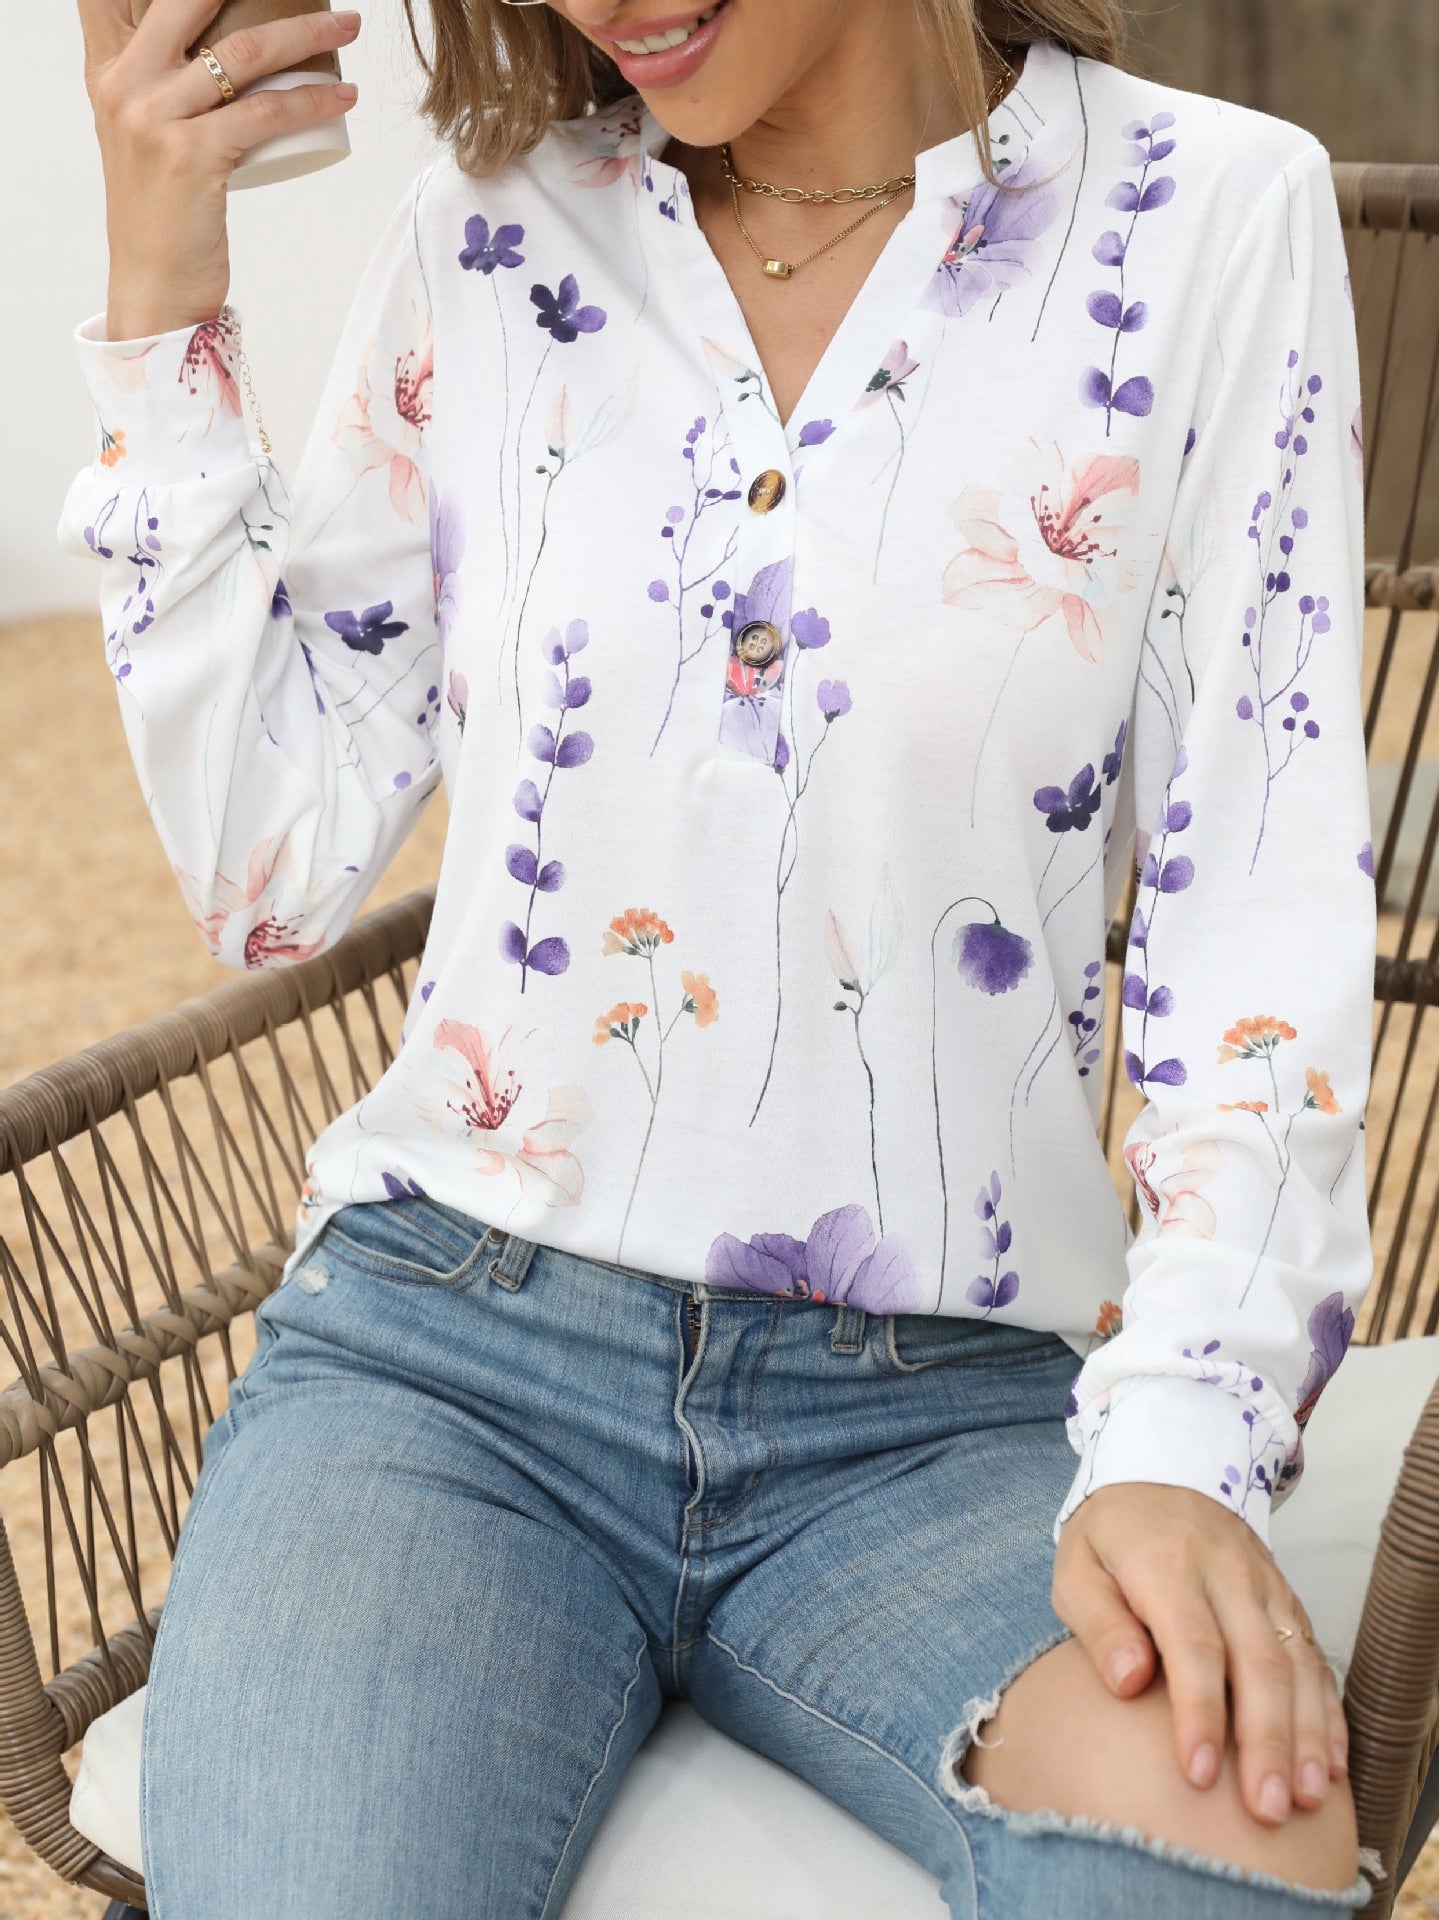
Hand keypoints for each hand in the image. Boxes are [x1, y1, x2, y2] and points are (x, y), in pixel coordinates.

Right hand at [77, 0, 361, 338]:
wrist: (153, 284)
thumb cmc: (161, 212)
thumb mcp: (140, 135)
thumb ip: (154, 89)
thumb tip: (203, 54)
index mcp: (107, 71)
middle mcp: (122, 84)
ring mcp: (153, 118)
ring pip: (243, 51)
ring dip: (307, 33)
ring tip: (348, 26)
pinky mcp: (190, 155)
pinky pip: (266, 113)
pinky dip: (314, 100)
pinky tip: (343, 96)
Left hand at [1053, 1481, 1346, 1825]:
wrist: (1159, 1476)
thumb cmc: (1109, 1539)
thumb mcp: (1077, 1568)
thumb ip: (1099, 1623)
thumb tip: (1128, 1681)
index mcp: (1167, 1563)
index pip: (1193, 1644)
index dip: (1199, 1712)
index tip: (1197, 1773)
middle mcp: (1226, 1572)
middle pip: (1258, 1662)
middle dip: (1266, 1741)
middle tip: (1265, 1808)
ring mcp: (1265, 1585)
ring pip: (1296, 1664)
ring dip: (1305, 1736)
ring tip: (1304, 1800)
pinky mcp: (1287, 1601)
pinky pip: (1314, 1659)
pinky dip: (1327, 1713)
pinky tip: (1328, 1764)